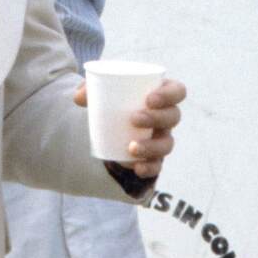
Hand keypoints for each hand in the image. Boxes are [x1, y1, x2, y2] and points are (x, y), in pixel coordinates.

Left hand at [70, 78, 185, 179]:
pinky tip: (137, 168)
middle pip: (173, 117)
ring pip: (167, 144)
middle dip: (156, 118)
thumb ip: (89, 89)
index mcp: (161, 94)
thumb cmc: (112, 100)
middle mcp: (166, 117)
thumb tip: (79, 98)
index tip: (150, 99)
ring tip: (132, 147)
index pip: (178, 91)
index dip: (170, 95)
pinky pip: (157, 165)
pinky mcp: (153, 157)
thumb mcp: (101, 90)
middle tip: (134, 118)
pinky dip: (149, 168)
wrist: (109, 124)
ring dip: (152, 146)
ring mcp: (162, 138)